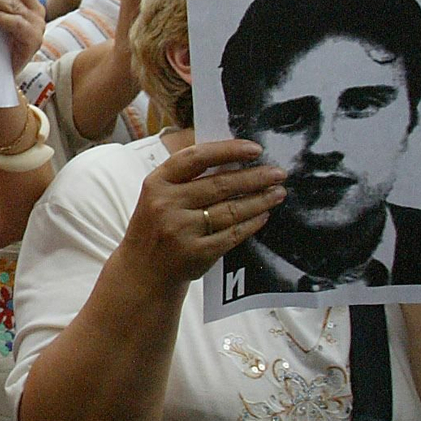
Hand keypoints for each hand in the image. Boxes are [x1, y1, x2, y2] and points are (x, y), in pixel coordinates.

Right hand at [119, 139, 286, 286]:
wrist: (142, 272)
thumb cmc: (156, 227)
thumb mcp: (159, 196)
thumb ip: (187, 178)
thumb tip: (233, 159)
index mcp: (156, 182)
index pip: (196, 158)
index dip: (228, 150)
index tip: (254, 148)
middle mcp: (166, 204)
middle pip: (220, 184)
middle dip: (255, 177)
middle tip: (279, 173)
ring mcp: (181, 230)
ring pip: (230, 210)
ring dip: (259, 200)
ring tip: (277, 193)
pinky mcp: (196, 253)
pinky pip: (232, 234)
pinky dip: (251, 223)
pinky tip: (263, 215)